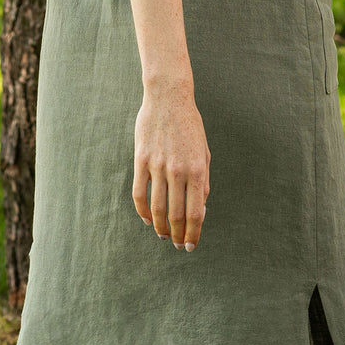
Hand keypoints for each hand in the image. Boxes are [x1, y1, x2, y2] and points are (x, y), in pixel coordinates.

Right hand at [132, 82, 209, 251]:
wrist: (169, 98)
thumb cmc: (190, 126)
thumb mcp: (203, 152)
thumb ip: (203, 182)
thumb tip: (200, 211)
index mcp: (197, 170)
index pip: (195, 214)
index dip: (194, 234)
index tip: (191, 245)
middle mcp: (178, 171)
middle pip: (177, 216)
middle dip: (178, 236)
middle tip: (177, 245)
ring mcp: (158, 166)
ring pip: (158, 209)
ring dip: (161, 228)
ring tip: (164, 236)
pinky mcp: (141, 160)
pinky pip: (140, 194)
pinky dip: (143, 212)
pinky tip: (148, 220)